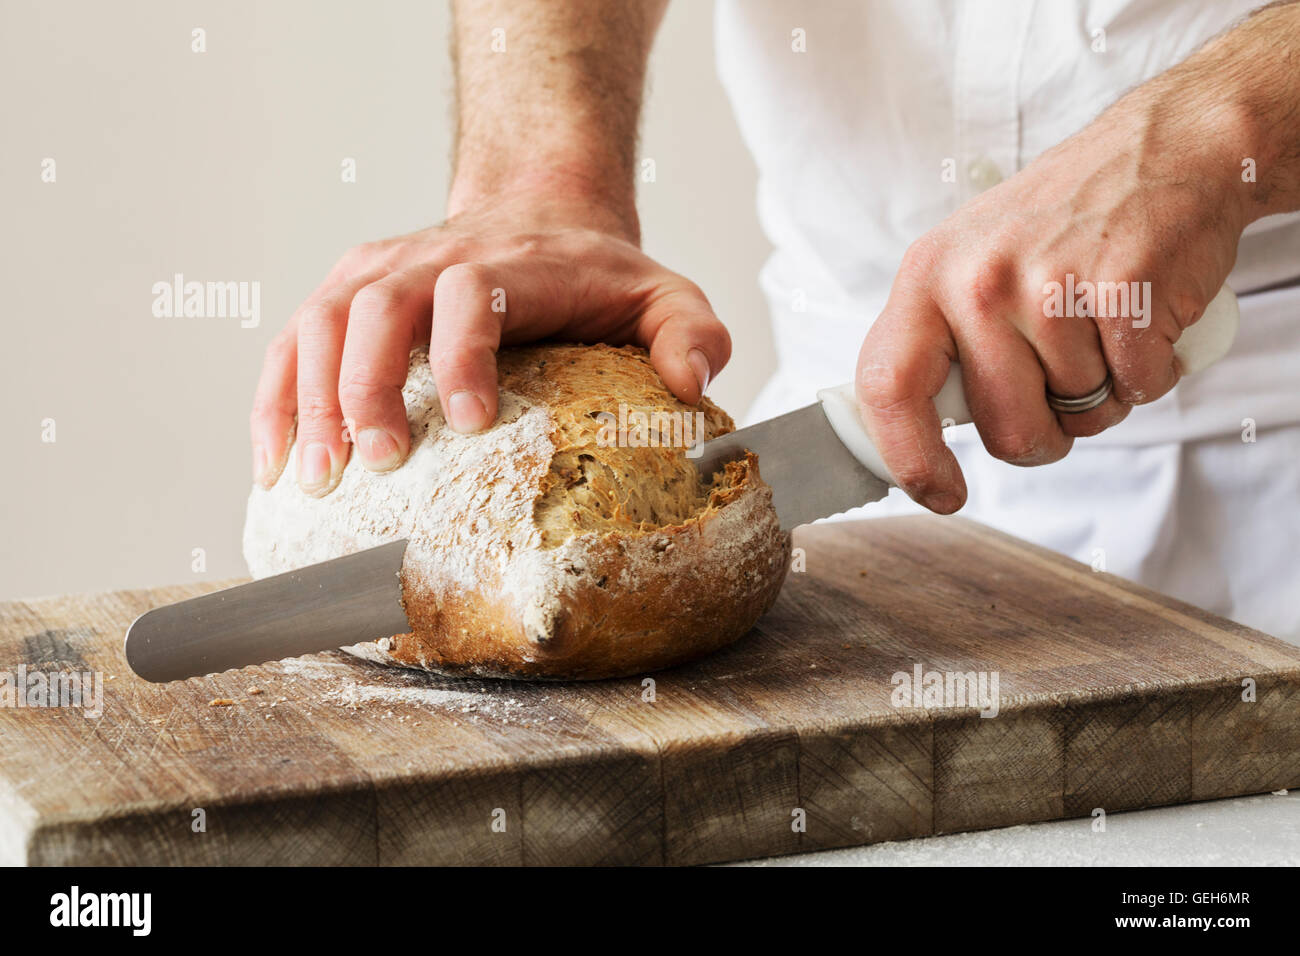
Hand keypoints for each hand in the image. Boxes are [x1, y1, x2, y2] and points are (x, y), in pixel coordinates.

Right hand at [249, 189, 728, 495]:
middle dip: (366, 388)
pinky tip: (275, 462)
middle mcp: (429, 259)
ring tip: (314, 480)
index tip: (472, 423)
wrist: (537, 212)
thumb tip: (692, 383)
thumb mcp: (664, 293)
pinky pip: (290, 342)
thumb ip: (692, 331)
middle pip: (377, 308)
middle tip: (374, 468)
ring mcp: (377, 272)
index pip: (470, 294)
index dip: (462, 353)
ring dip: (307, 399)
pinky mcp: (345, 294)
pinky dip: (275, 399)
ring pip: (319, 321)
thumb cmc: (597, 273)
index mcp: (507, 264)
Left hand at [854, 84, 1250, 513]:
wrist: (1163, 148)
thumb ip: (940, 343)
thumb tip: (912, 435)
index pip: (886, 387)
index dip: (909, 459)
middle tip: (1064, 380)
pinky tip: (1141, 313)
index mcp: (926, 278)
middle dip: (1046, 430)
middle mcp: (977, 281)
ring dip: (1104, 392)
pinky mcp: (1123, 285)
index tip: (942, 493)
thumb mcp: (969, 263)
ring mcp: (1049, 282)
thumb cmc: (1061, 223)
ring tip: (1102, 325)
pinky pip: (1139, 386)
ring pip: (1080, 412)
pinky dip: (1152, 370)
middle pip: (1006, 427)